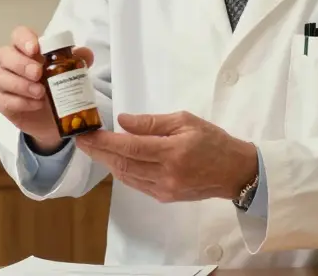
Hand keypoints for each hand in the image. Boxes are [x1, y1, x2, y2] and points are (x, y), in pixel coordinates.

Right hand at [0, 25, 92, 152]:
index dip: (24, 39)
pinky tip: (36, 104)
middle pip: (4, 54)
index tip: (35, 49)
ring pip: (0, 77)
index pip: (18, 35)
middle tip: (38, 73)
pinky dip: (21, 102)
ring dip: (21, 84)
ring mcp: (4, 82)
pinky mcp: (3, 102)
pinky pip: (4, 100)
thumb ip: (78, 61)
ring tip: (41, 93)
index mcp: (27, 50)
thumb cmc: (58, 87)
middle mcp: (11, 63)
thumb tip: (86, 54)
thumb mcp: (71, 73)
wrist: (55, 117)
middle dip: (21, 64)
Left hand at [74, 111, 255, 203]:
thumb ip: (152, 123)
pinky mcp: (165, 197)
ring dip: (107, 163)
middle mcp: (166, 174)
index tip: (87, 133)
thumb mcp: (185, 121)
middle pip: (123, 164)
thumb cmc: (213, 141)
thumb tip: (123, 122)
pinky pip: (136, 184)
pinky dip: (122, 172)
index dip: (105, 141)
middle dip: (99, 152)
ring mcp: (164, 189)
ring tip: (93, 149)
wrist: (235, 172)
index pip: (130, 147)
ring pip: (126, 176)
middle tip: (81, 140)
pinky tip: (114, 161)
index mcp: (172, 152)